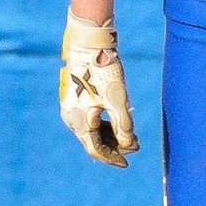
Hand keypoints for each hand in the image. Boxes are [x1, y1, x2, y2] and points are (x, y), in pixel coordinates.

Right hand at [59, 11, 138, 167]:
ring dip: (109, 136)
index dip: (112, 158)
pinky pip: (88, 119)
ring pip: (91, 131)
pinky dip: (103, 124)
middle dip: (114, 147)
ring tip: (129, 135)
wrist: (88, 44)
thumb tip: (129, 145)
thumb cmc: (103, 70)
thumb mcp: (117, 99)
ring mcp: (71, 108)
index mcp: (80, 121)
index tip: (127, 162)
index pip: (96, 150)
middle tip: (134, 146)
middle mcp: (71, 118)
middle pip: (93, 142)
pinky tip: (116, 121)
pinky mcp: (74, 98)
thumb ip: (124, 125)